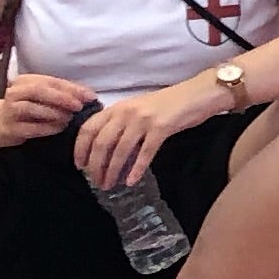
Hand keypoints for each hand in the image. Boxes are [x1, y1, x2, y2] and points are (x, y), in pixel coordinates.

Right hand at [0, 70, 98, 143]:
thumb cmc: (28, 107)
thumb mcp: (41, 96)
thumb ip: (62, 93)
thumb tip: (88, 96)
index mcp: (25, 80)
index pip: (51, 81)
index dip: (72, 88)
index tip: (90, 96)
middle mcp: (15, 92)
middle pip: (39, 91)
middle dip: (62, 98)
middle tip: (79, 106)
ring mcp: (10, 110)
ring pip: (32, 108)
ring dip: (55, 113)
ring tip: (69, 118)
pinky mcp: (10, 128)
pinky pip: (31, 128)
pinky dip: (48, 127)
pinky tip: (59, 128)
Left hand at [71, 76, 212, 189]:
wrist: (198, 94)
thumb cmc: (169, 104)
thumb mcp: (139, 110)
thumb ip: (122, 124)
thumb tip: (107, 151)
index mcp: (118, 107)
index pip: (88, 128)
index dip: (80, 149)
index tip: (80, 166)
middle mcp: (126, 112)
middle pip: (101, 143)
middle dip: (95, 166)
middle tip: (96, 181)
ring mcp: (143, 120)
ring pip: (120, 150)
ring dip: (112, 171)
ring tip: (110, 185)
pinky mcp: (161, 128)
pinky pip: (144, 153)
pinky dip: (136, 169)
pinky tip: (131, 181)